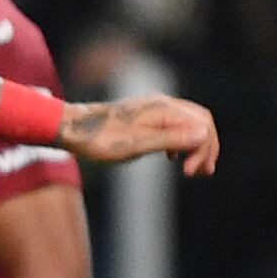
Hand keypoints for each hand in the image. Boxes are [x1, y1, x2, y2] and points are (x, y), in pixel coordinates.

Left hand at [58, 93, 218, 173]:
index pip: (202, 125)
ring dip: (195, 145)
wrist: (70, 128)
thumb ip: (170, 139)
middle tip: (202, 173)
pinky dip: (181, 141)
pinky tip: (172, 158)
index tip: (189, 173)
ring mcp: (153, 108)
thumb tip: (203, 134)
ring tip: (193, 169)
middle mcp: (161, 104)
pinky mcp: (145, 116)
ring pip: (188, 122)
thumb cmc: (99, 139)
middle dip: (206, 147)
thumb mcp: (135, 145)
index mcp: (162, 109)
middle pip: (200, 120)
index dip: (204, 150)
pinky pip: (174, 124)